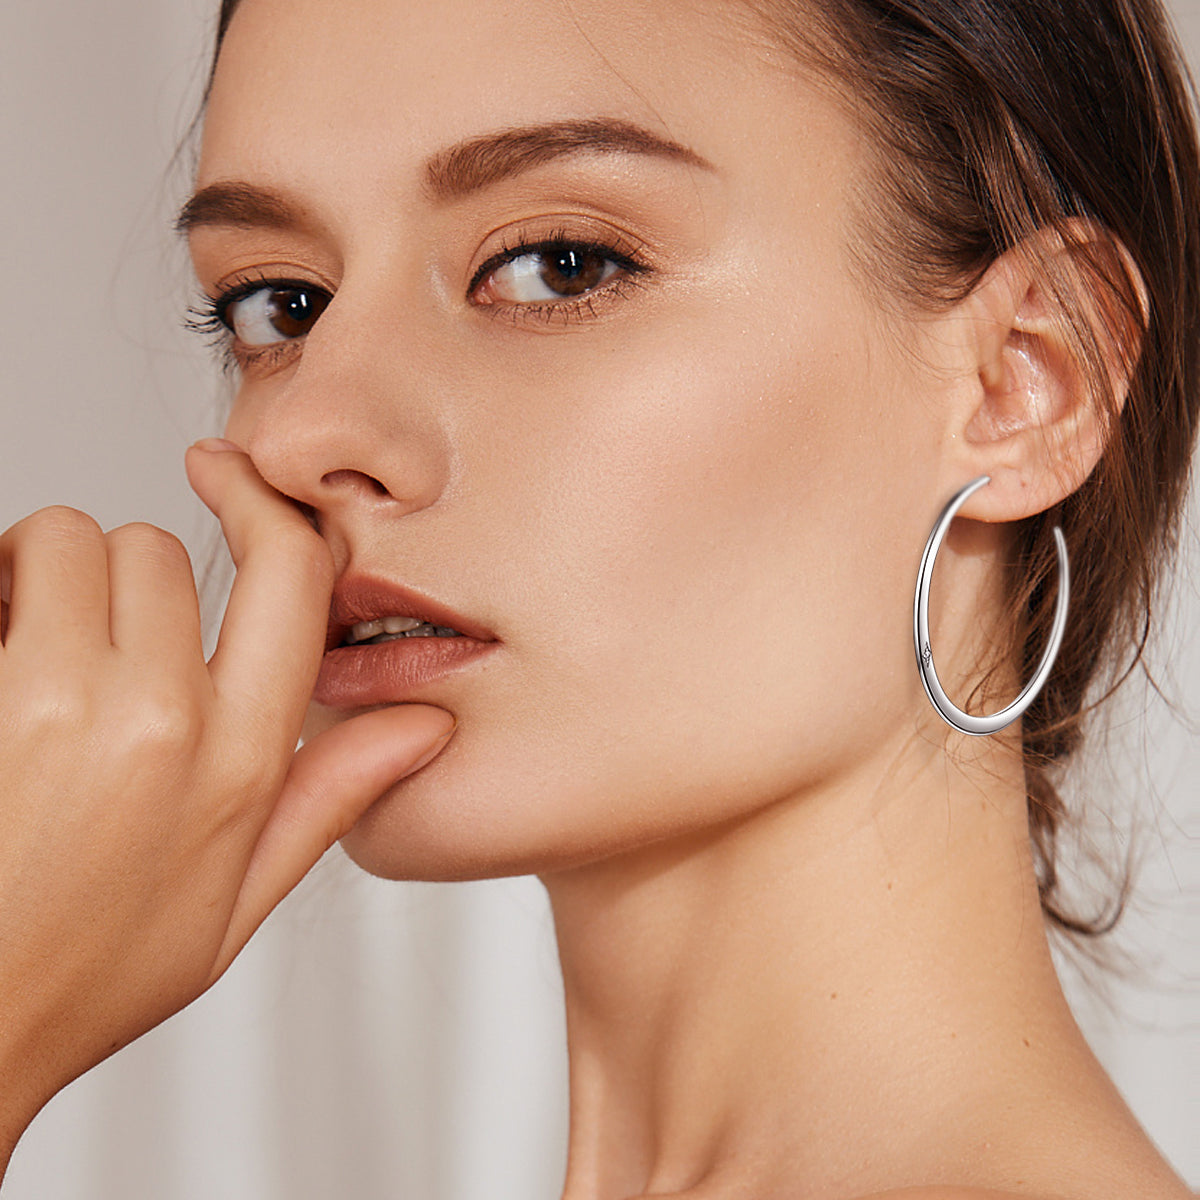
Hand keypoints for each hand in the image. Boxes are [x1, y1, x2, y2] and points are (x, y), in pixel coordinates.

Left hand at [0, 441, 452, 1169]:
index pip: (291, 579)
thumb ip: (330, 796)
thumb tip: (422, 727)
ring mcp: (54, 701)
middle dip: (131, 581)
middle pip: (158, 549)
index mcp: (238, 760)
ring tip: (33, 643)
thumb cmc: (80, 972)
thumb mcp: (235, 904)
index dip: (266, 510)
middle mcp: (157, 718)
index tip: (232, 478)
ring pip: (70, 543)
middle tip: (99, 645)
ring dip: (53, 573)